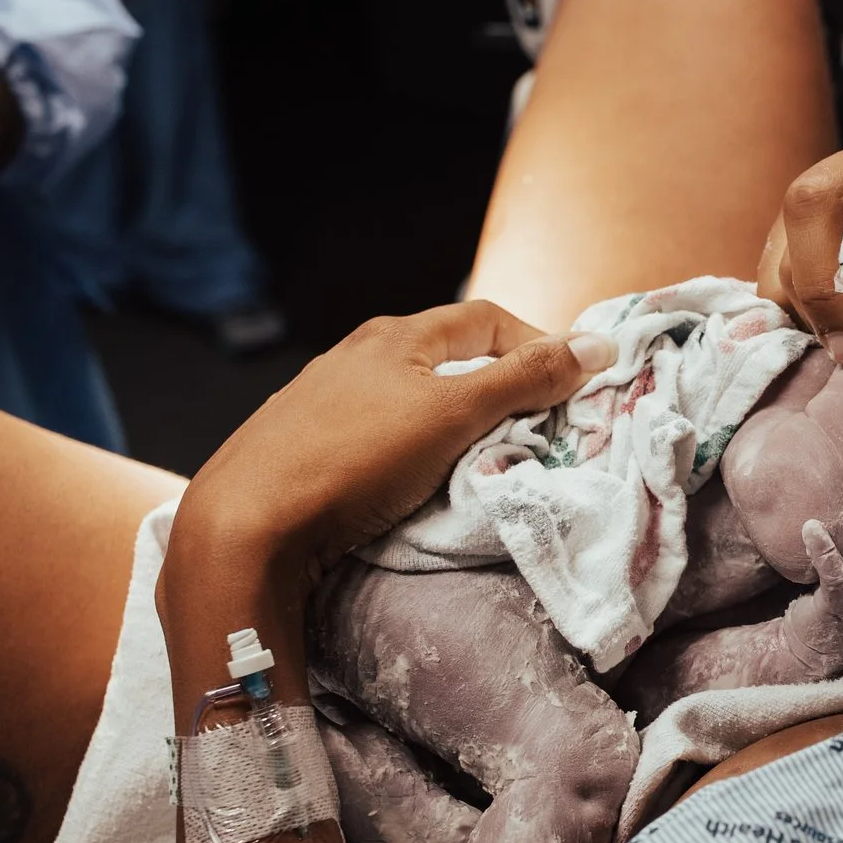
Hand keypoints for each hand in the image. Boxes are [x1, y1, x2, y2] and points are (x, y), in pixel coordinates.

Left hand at [178, 302, 616, 593]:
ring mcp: (323, 397)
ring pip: (407, 393)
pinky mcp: (300, 441)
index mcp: (397, 336)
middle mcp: (357, 353)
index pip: (487, 319)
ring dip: (451, 417)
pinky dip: (408, 446)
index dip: (536, 345)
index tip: (569, 390)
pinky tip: (408, 480)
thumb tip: (598, 344)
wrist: (244, 523)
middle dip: (496, 382)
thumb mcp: (454, 416)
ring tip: (476, 458)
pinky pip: (374, 430)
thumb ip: (526, 379)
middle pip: (447, 354)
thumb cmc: (355, 459)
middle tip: (532, 429)